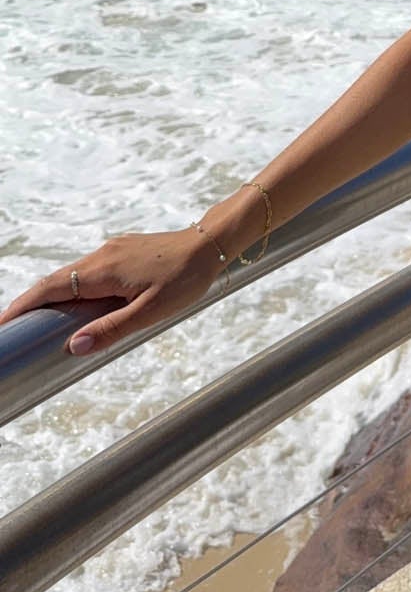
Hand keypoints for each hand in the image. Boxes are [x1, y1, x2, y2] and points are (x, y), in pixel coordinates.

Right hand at [0, 229, 220, 356]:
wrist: (210, 244)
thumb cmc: (185, 279)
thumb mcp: (151, 311)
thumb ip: (111, 329)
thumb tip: (72, 347)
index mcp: (103, 271)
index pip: (51, 288)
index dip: (23, 305)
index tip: (3, 323)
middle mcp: (101, 255)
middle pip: (56, 280)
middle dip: (30, 302)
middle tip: (11, 326)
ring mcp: (112, 249)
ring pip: (72, 273)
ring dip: (52, 293)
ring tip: (36, 320)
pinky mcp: (122, 249)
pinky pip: (88, 269)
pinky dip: (72, 285)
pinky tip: (76, 302)